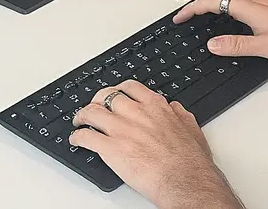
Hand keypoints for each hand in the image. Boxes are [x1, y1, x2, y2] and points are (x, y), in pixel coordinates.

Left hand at [71, 81, 239, 208]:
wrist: (184, 180)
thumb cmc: (190, 160)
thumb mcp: (191, 128)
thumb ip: (179, 114)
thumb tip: (174, 108)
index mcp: (155, 107)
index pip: (129, 88)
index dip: (118, 90)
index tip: (114, 94)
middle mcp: (136, 113)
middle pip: (107, 96)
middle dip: (97, 100)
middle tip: (94, 105)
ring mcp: (122, 130)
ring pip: (92, 112)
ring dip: (83, 116)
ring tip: (79, 120)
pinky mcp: (111, 149)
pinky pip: (87, 137)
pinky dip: (78, 137)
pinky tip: (77, 140)